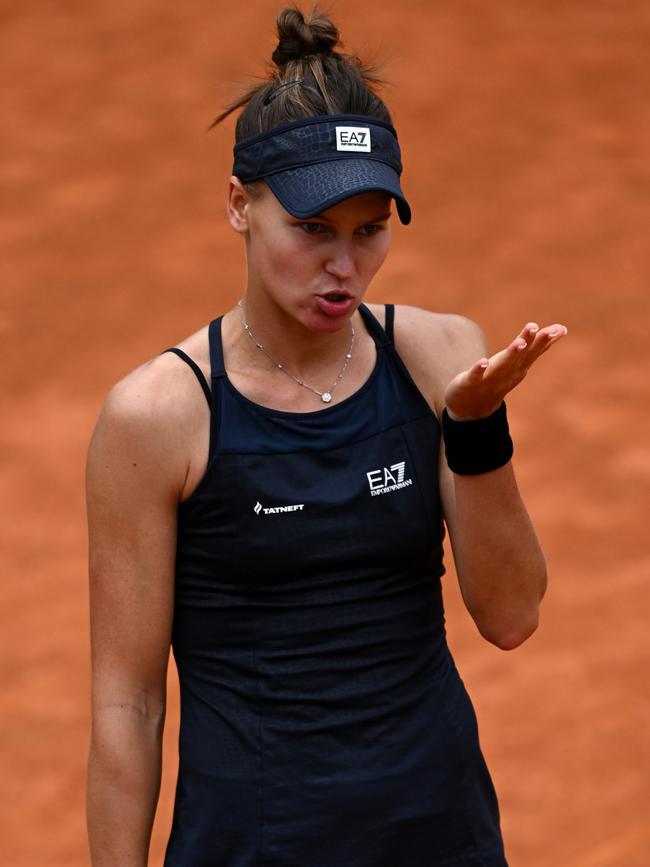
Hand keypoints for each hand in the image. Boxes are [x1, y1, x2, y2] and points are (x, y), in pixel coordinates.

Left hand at [444, 322, 567, 420]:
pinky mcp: (470, 383)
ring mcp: (489, 379)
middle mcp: (507, 373)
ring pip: (501, 365)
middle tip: (536, 327)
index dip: (544, 340)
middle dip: (529, 342)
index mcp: (518, 367)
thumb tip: (561, 328)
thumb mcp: (518, 363)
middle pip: (520, 356)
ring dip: (510, 354)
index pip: (533, 352)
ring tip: (519, 342)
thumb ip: (536, 347)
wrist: (472, 409)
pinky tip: (483, 361)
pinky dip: (479, 369)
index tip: (559, 328)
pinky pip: (475, 376)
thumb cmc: (498, 379)